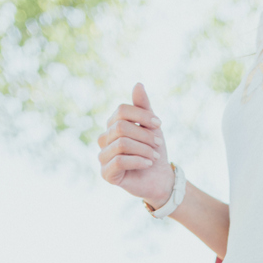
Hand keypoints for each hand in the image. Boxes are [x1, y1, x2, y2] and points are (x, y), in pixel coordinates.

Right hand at [97, 82, 174, 206]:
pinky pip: (119, 161)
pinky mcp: (106, 174)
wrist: (159, 178)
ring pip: (121, 144)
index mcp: (113, 125)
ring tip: (155, 156)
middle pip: (121, 127)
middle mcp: (104, 139)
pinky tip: (148, 163)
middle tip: (159, 143)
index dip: (141, 115)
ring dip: (143, 149)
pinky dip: (138, 161)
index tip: (159, 124)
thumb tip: (138, 84)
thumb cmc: (154, 150)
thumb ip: (143, 107)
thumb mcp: (151, 126)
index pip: (121, 111)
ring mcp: (103, 156)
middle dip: (144, 135)